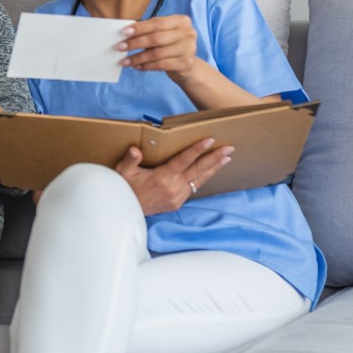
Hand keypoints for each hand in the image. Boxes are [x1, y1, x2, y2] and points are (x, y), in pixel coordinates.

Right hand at [115, 137, 233, 214]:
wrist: (125, 211)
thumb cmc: (124, 188)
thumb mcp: (123, 172)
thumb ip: (130, 159)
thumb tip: (136, 150)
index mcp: (161, 178)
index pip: (183, 160)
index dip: (197, 150)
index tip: (209, 140)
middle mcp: (173, 188)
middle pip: (198, 170)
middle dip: (214, 158)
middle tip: (228, 149)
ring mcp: (177, 197)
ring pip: (199, 180)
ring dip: (213, 168)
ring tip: (226, 158)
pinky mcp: (177, 203)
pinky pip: (193, 188)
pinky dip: (203, 178)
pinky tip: (210, 171)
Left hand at [117, 15, 198, 81]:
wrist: (187, 65)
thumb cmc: (170, 45)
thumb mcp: (163, 34)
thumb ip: (149, 31)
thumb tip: (125, 34)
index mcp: (182, 21)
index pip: (157, 23)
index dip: (140, 28)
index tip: (123, 32)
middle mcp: (188, 33)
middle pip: (156, 38)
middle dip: (135, 43)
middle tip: (120, 47)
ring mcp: (189, 49)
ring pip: (157, 53)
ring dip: (137, 58)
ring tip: (124, 61)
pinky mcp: (186, 63)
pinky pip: (161, 65)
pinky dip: (146, 66)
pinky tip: (136, 66)